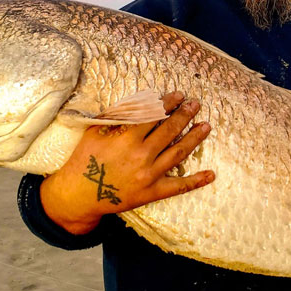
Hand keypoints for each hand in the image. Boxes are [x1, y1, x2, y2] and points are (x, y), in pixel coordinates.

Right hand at [40, 92, 214, 234]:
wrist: (78, 195)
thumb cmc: (84, 160)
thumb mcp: (95, 133)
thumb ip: (115, 117)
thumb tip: (136, 102)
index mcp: (126, 139)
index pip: (153, 116)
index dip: (167, 104)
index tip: (178, 95)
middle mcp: (141, 156)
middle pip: (169, 131)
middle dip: (184, 115)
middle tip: (195, 104)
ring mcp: (149, 175)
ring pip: (178, 153)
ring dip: (194, 138)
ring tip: (206, 126)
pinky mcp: (152, 192)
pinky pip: (178, 187)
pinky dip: (196, 181)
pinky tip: (211, 174)